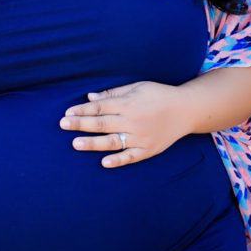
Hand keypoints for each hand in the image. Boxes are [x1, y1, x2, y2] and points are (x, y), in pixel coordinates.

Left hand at [60, 80, 192, 167]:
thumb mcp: (136, 87)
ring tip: (76, 144)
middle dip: (81, 124)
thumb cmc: (158, 95)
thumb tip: (90, 98)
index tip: (67, 113)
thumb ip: (112, 94)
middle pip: (102, 123)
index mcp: (128, 104)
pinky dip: (119, 160)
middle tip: (63, 124)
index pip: (100, 108)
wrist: (187, 110)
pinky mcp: (148, 149)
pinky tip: (104, 163)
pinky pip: (131, 156)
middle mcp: (132, 121)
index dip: (82, 110)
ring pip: (113, 141)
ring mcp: (141, 137)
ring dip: (93, 143)